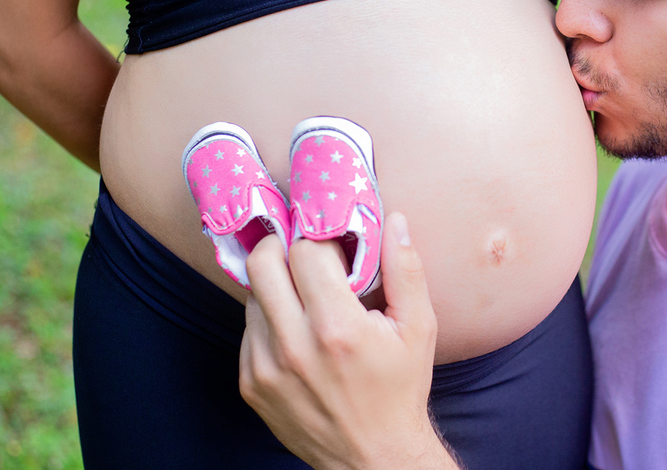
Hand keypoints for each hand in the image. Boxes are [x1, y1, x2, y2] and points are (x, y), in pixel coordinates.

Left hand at [239, 213, 457, 469]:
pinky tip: (298, 332)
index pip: (305, 250)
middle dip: (285, 247)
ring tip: (307, 299)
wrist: (371, 457)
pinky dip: (270, 319)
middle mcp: (293, 346)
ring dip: (277, 285)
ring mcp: (264, 367)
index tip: (336, 248)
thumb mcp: (418, 328)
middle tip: (308, 256)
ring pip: (252, 294)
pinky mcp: (249, 383)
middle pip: (263, 262)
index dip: (321, 239)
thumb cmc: (400, 388)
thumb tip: (394, 220)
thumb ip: (405, 269)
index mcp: (338, 327)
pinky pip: (248, 328)